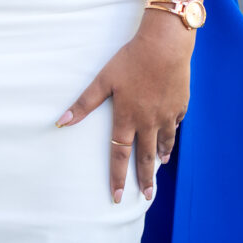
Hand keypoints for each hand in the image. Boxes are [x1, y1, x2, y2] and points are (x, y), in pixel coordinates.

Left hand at [55, 16, 192, 203]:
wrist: (165, 45)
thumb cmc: (131, 59)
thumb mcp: (104, 79)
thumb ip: (85, 102)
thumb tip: (62, 121)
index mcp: (127, 117)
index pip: (120, 154)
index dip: (117, 177)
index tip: (118, 197)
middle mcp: (148, 121)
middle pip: (145, 156)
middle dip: (145, 179)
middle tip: (147, 196)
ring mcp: (167, 114)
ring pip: (164, 142)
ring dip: (160, 156)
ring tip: (159, 165)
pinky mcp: (181, 105)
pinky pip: (176, 124)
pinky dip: (173, 134)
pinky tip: (171, 134)